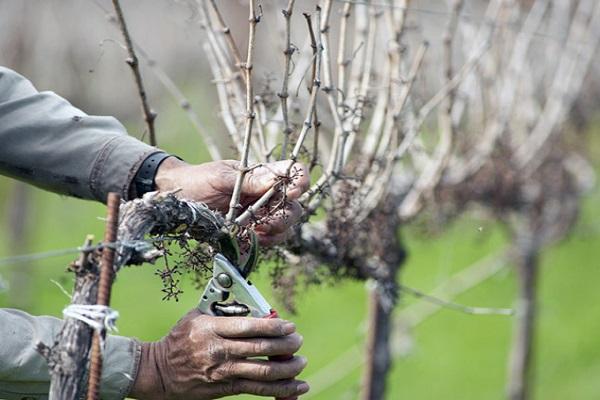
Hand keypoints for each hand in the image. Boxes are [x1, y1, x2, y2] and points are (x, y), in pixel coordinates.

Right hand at [129, 310, 308, 399]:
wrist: (158, 372)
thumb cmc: (179, 339)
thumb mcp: (196, 316)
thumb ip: (222, 309)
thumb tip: (252, 305)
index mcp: (212, 328)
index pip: (249, 326)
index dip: (273, 325)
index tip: (289, 325)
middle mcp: (219, 351)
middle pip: (260, 348)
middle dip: (286, 345)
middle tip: (298, 341)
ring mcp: (223, 372)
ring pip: (263, 372)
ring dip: (287, 368)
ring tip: (301, 362)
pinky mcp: (225, 389)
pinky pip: (257, 389)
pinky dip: (281, 389)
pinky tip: (298, 387)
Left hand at [155, 158, 308, 245]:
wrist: (177, 200)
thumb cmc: (198, 181)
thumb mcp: (220, 177)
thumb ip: (249, 180)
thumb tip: (276, 180)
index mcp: (262, 175)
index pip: (293, 173)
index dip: (300, 180)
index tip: (294, 190)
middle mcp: (266, 195)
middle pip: (294, 205)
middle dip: (287, 215)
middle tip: (268, 220)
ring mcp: (260, 215)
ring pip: (286, 226)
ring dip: (276, 231)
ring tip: (257, 231)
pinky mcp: (251, 233)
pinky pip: (269, 241)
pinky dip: (264, 242)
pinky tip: (251, 238)